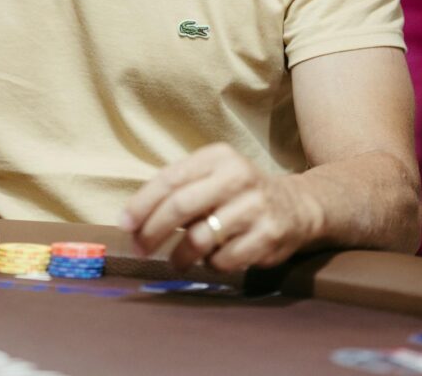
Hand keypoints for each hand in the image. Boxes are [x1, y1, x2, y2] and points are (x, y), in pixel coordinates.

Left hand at [119, 143, 319, 271]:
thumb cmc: (239, 192)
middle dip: (154, 231)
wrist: (298, 205)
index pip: (170, 179)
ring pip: (201, 238)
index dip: (142, 204)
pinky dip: (212, 264)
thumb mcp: (212, 177)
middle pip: (181, 205)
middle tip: (140, 248)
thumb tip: (132, 220)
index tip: (124, 224)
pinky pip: (225, 259)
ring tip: (176, 261)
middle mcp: (237, 177)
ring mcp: (255, 206)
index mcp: (218, 156)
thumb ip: (178, 190)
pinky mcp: (268, 236)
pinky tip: (214, 259)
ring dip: (181, 255)